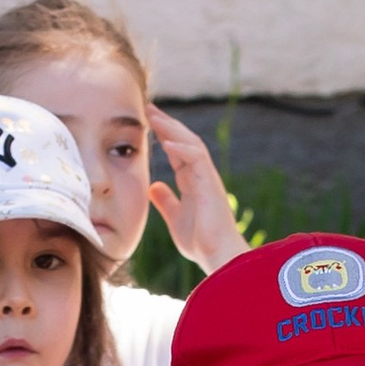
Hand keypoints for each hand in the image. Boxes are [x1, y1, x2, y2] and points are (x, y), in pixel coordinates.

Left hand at [145, 110, 247, 273]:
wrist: (218, 256)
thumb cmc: (201, 242)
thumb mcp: (175, 218)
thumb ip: (166, 201)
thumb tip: (153, 186)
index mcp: (193, 182)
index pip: (177, 151)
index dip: (163, 135)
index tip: (146, 123)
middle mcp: (201, 175)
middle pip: (183, 141)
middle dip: (166, 124)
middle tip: (148, 109)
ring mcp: (207, 178)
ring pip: (191, 144)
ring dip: (173, 129)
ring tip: (155, 117)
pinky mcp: (211, 184)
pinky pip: (198, 159)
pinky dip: (182, 150)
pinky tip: (167, 143)